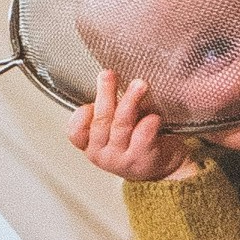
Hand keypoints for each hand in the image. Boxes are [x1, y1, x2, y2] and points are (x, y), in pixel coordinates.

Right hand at [69, 60, 201, 185]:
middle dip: (105, 94)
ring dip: (130, 101)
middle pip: (101, 121)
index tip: (90, 101)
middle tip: (109, 74)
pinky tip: (154, 116)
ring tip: (140, 84)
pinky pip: (143, 137)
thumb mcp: (114, 127)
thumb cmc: (135, 141)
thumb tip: (106, 77)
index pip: (76, 132)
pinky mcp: (142, 160)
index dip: (81, 116)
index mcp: (90, 145)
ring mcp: (122, 160)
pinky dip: (148, 124)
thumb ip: (107, 109)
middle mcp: (102, 155)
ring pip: (121, 125)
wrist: (163, 165)